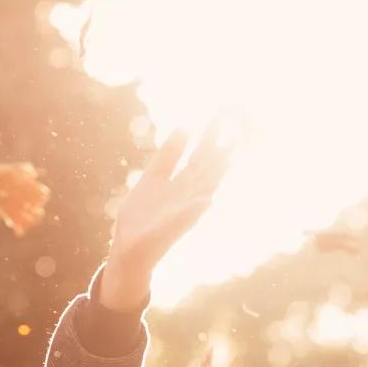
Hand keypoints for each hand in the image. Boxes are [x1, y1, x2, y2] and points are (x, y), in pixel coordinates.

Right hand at [100, 124, 237, 307]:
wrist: (131, 250)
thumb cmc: (153, 245)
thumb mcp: (170, 230)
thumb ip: (188, 214)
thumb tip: (209, 200)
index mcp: (195, 201)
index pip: (213, 174)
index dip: (224, 156)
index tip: (236, 138)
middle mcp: (187, 191)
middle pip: (205, 160)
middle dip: (216, 140)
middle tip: (228, 116)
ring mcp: (171, 185)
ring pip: (190, 157)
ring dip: (202, 140)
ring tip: (214, 120)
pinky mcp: (152, 182)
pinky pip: (166, 158)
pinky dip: (174, 144)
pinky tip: (183, 129)